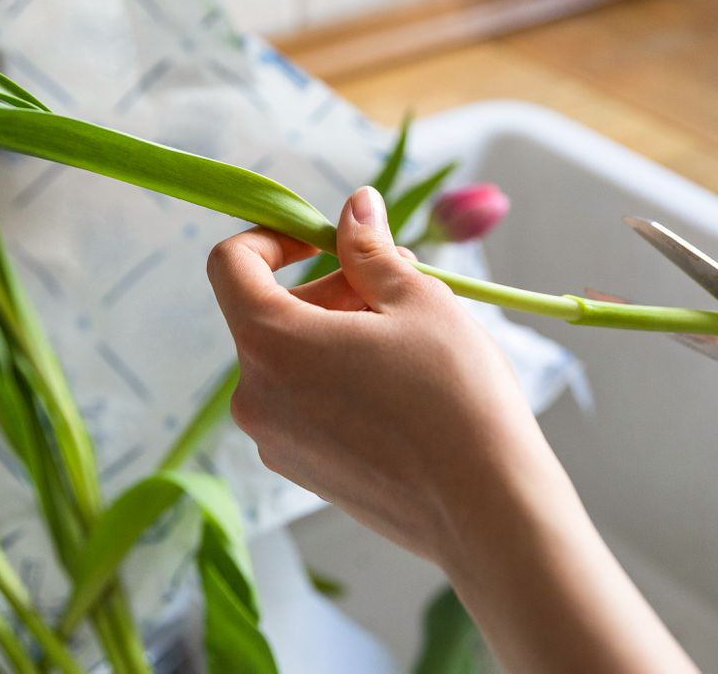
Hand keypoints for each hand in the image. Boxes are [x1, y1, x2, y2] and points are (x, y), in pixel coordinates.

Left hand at [206, 184, 545, 566]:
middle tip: (398, 285)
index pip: (230, 265)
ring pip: (290, 360)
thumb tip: (355, 206)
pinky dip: (338, 380)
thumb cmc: (455, 397)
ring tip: (410, 340)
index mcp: (270, 342)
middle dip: (326, 287)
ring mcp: (275, 441)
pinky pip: (303, 404)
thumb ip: (369, 248)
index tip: (323, 240)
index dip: (271, 237)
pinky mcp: (301, 473)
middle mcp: (255, 396)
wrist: (487, 510)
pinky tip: (402, 391)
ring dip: (337, 334)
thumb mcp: (417, 300)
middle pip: (268, 313)